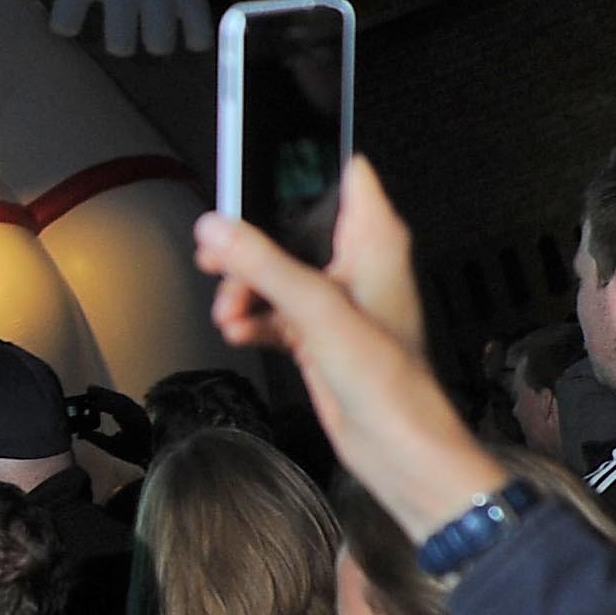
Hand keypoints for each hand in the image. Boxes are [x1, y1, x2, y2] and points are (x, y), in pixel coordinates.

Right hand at [192, 155, 506, 540]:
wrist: (398, 449)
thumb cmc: (389, 382)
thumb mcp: (317, 310)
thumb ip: (264, 265)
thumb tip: (217, 229)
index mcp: (375, 242)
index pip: (345, 175)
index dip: (302, 165)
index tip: (256, 168)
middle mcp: (357, 266)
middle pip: (293, 225)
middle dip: (252, 241)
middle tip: (219, 252)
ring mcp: (336, 302)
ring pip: (277, 272)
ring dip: (246, 287)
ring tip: (229, 308)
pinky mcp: (318, 336)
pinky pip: (273, 312)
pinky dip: (252, 318)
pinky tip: (238, 330)